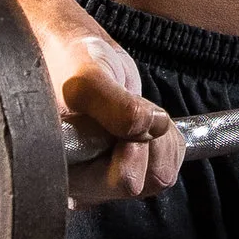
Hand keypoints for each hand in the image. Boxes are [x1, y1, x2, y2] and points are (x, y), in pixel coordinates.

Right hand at [51, 29, 182, 204]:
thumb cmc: (68, 64)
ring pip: (161, 175)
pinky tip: (140, 119)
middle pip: (146, 182)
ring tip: (129, 112)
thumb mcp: (87, 80)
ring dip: (157, 137)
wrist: (75, 53)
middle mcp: (85, 185)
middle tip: (123, 111)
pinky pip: (170, 163)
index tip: (111, 120)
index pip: (121, 181)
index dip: (129, 148)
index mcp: (67, 174)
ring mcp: (109, 178)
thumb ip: (115, 106)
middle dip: (145, 141)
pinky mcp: (130, 167)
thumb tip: (151, 128)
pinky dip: (166, 136)